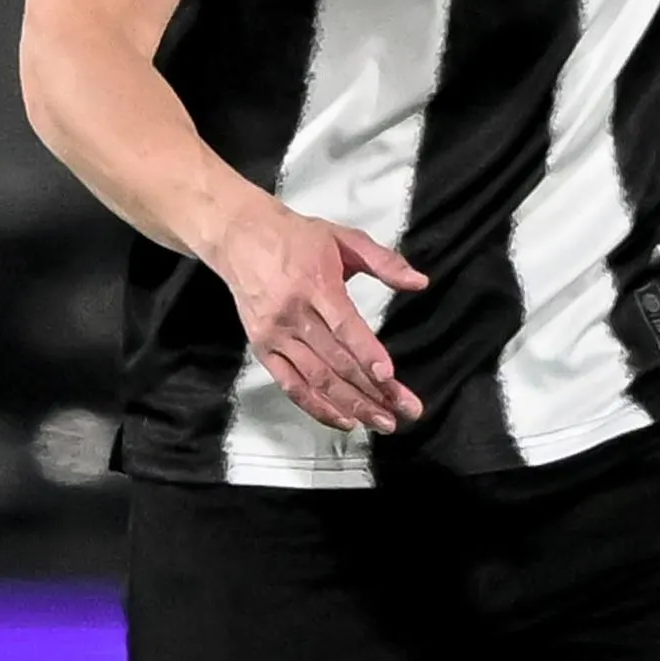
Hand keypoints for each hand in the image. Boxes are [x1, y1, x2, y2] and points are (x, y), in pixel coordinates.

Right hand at [207, 196, 429, 430]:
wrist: (239, 237)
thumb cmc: (298, 238)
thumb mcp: (343, 238)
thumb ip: (384, 261)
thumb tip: (420, 282)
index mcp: (316, 285)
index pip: (344, 326)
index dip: (366, 352)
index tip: (389, 376)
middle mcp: (293, 315)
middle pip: (335, 361)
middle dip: (372, 390)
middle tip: (406, 413)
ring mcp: (275, 336)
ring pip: (316, 379)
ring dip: (351, 405)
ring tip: (383, 423)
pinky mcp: (262, 350)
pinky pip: (291, 385)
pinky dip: (316, 406)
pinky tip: (344, 421)